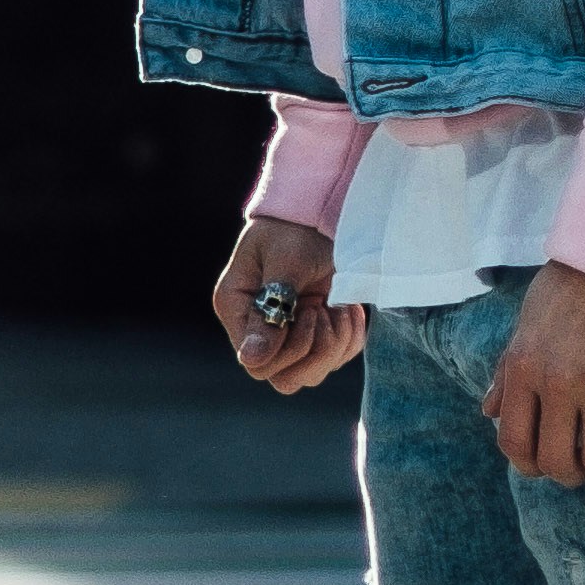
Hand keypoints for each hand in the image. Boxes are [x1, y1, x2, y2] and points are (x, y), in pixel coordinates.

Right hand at [212, 215, 363, 390]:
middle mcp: (255, 327)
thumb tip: (251, 360)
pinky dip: (348, 339)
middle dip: (316, 350)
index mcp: (236, 308)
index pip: (257, 363)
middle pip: (284, 377)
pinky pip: (334, 359)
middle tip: (324, 309)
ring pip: (311, 373)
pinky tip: (348, 308)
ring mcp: (286, 333)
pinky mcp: (314, 332)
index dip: (291, 349)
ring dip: (335, 344)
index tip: (310, 310)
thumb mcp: (287, 262)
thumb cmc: (297, 226)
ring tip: (338, 306)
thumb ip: (271, 309)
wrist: (320, 206)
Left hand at [488, 261, 584, 483]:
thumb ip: (508, 369)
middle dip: (570, 475)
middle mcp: (560, 381)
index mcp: (525, 367)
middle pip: (556, 462)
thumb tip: (488, 413)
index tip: (547, 462)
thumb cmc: (575, 280)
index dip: (529, 466)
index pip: (513, 442)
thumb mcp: (528, 320)